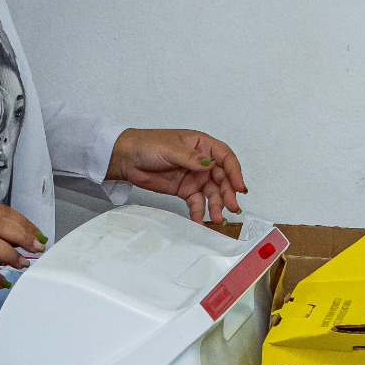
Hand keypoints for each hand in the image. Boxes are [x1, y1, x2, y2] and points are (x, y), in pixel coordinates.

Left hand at [108, 129, 247, 222]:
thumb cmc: (147, 144)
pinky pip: (197, 203)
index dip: (234, 172)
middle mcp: (202, 161)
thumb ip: (191, 158)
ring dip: (216, 205)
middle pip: (222, 178)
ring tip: (217, 218)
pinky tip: (201, 220)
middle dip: (227, 193)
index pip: (225, 157)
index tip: (239, 186)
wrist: (126, 159)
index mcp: (201, 144)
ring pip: (212, 193)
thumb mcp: (170, 148)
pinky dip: (200, 212)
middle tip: (230, 206)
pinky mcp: (185, 190)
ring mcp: (194, 177)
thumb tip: (209, 165)